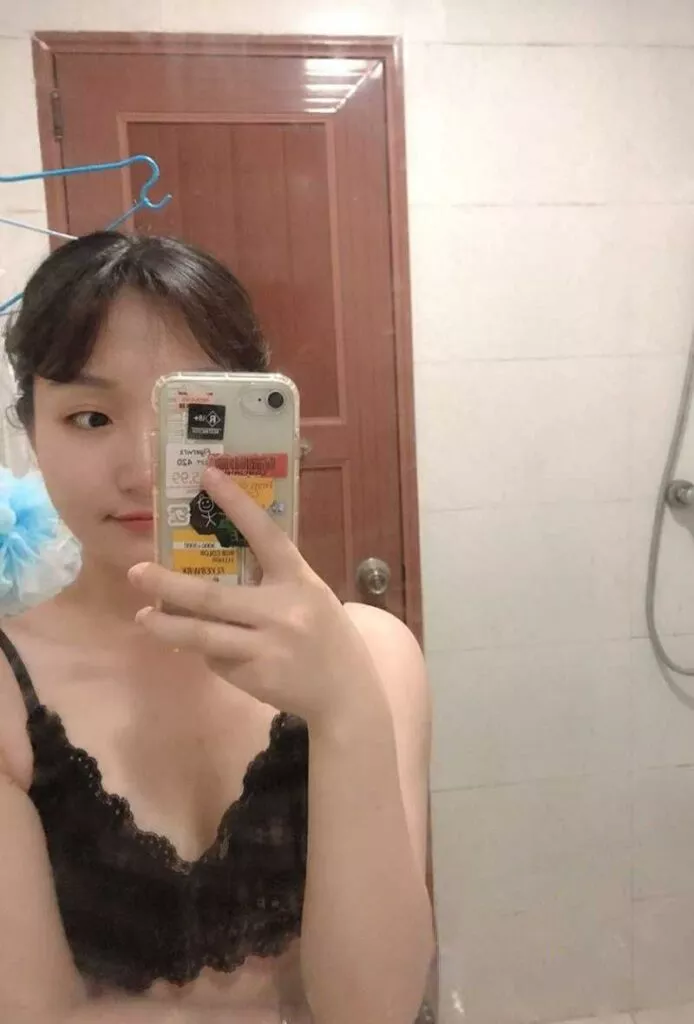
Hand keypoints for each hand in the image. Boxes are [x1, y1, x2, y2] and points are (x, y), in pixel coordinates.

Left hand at [128, 467, 381, 727]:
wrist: (346, 696)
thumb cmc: (325, 636)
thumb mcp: (310, 596)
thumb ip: (273, 580)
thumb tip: (216, 565)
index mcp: (299, 580)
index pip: (266, 534)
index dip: (237, 503)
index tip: (207, 474)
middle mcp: (282, 611)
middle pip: (212, 596)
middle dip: (167, 584)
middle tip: (136, 571)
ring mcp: (265, 647)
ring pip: (201, 635)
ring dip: (166, 626)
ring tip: (142, 616)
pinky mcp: (253, 677)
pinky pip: (215, 659)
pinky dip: (202, 650)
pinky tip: (197, 647)